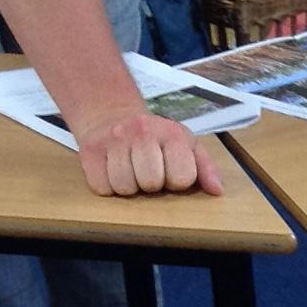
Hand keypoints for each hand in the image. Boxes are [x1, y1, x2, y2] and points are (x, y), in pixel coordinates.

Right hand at [69, 105, 222, 198]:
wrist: (112, 116)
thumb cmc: (155, 139)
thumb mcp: (186, 146)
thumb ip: (206, 168)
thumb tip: (217, 191)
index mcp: (171, 134)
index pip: (181, 178)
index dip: (176, 181)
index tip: (170, 171)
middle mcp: (141, 132)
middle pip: (150, 183)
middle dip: (151, 184)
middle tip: (147, 171)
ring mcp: (113, 140)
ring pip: (124, 187)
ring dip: (129, 186)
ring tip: (130, 170)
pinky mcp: (89, 150)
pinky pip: (101, 187)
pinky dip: (107, 185)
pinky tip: (112, 171)